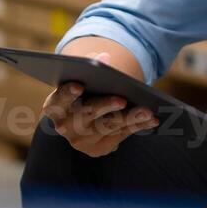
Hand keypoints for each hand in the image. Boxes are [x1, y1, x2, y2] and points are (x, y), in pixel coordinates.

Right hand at [40, 50, 158, 157]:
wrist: (83, 116)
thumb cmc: (84, 91)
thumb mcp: (81, 77)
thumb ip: (90, 64)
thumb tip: (104, 58)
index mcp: (55, 107)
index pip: (58, 100)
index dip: (67, 94)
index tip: (78, 85)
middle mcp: (65, 127)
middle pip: (87, 115)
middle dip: (105, 106)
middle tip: (121, 99)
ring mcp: (82, 141)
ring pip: (108, 127)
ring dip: (130, 118)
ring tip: (146, 110)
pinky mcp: (98, 149)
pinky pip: (121, 136)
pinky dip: (137, 126)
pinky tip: (152, 118)